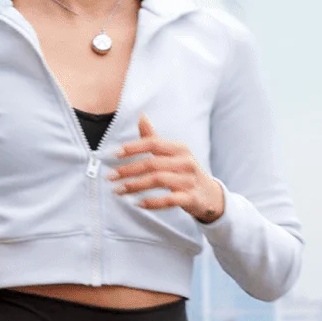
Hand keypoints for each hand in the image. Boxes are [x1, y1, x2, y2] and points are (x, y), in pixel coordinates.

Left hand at [107, 114, 225, 224]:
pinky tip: (138, 204)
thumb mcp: (173, 154)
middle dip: (129, 170)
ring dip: (136, 186)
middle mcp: (185, 162)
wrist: (210, 196)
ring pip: (158, 180)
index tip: (114, 154)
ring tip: (118, 191)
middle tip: (110, 176)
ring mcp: (189, 181)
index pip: (154, 143)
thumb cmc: (186, 173)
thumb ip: (154, 139)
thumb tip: (141, 116)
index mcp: (179, 149)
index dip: (133, 147)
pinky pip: (169, 200)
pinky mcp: (190, 198)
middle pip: (153, 163)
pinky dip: (152, 202)